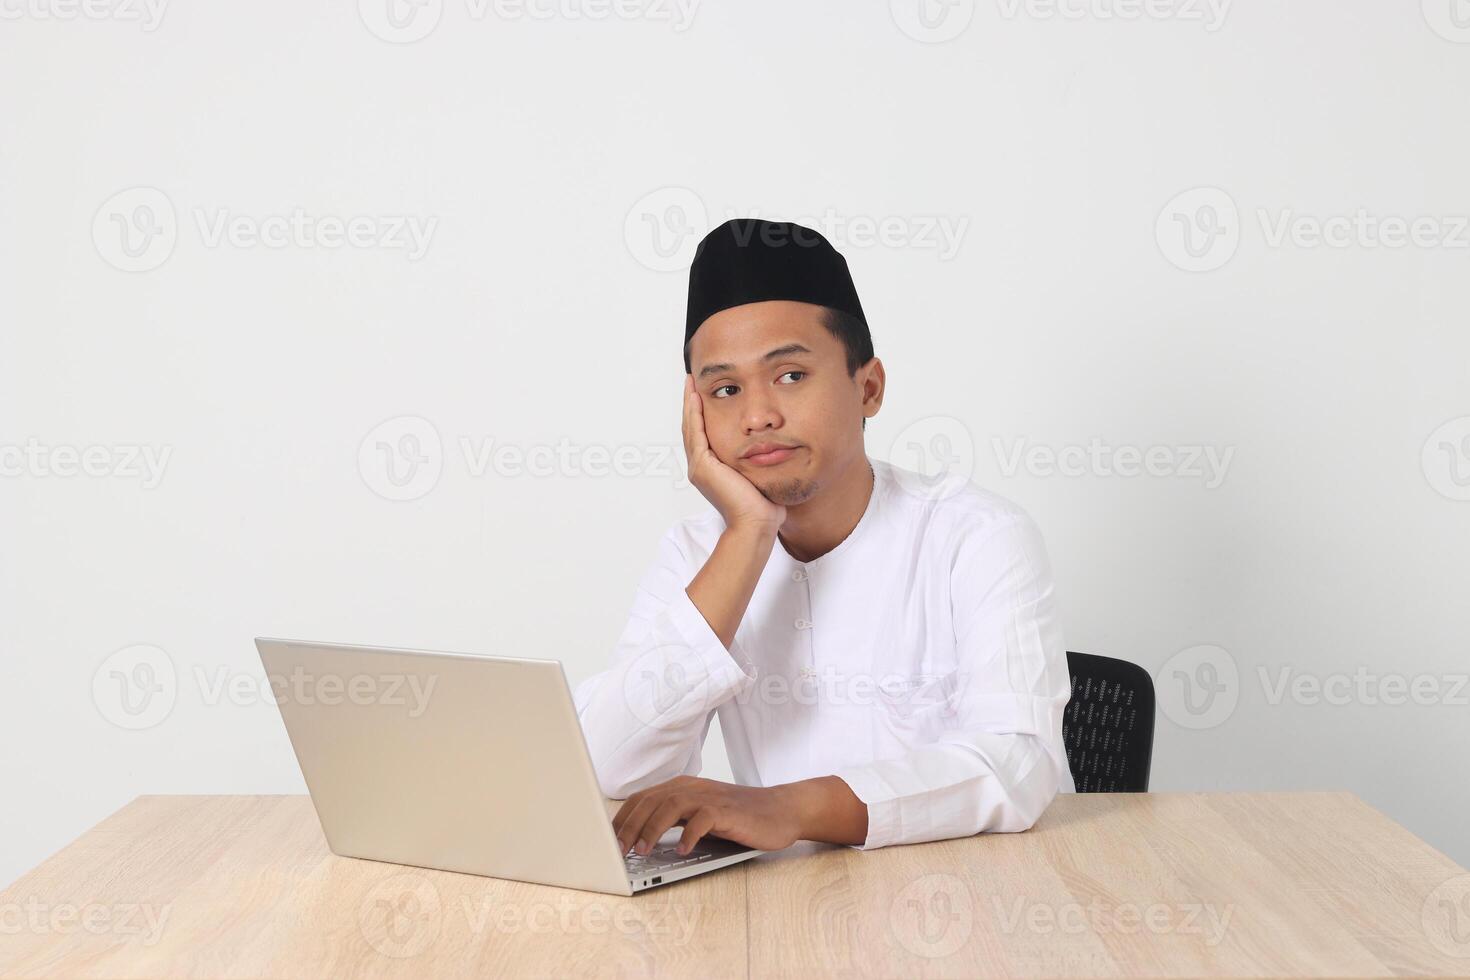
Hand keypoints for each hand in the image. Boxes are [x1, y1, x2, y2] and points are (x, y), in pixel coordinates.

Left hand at [613, 775, 803, 855]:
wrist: (780, 810)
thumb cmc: (738, 817)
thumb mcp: (699, 816)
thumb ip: (674, 820)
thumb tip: (640, 841)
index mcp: (681, 787)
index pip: (641, 799)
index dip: (621, 819)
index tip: (606, 841)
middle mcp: (692, 788)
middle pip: (650, 800)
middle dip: (630, 826)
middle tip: (617, 850)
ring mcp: (709, 797)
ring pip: (671, 805)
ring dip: (652, 828)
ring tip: (642, 851)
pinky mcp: (728, 811)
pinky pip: (703, 819)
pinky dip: (689, 834)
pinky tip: (682, 850)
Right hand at [682, 375, 786, 532]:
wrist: (756, 524)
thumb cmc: (763, 506)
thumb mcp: (758, 475)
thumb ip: (757, 460)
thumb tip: (771, 448)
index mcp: (711, 470)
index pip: (702, 435)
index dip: (700, 414)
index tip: (702, 394)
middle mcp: (701, 467)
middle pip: (692, 428)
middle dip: (691, 404)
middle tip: (691, 381)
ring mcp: (699, 467)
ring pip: (690, 427)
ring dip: (690, 404)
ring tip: (691, 383)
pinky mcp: (703, 466)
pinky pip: (696, 433)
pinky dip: (695, 414)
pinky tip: (697, 398)